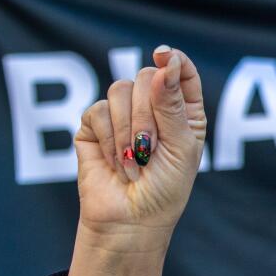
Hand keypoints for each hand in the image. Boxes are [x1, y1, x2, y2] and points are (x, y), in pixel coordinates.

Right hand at [63, 46, 206, 275]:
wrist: (132, 220)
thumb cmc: (166, 187)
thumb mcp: (182, 145)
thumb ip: (171, 104)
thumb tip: (163, 63)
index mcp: (183, 110)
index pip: (180, 70)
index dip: (174, 59)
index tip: (165, 55)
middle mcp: (152, 106)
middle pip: (145, 76)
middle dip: (148, 113)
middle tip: (151, 148)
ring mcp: (121, 114)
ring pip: (119, 90)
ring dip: (129, 130)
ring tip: (136, 161)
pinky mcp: (93, 126)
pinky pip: (97, 111)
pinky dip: (110, 139)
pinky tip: (118, 162)